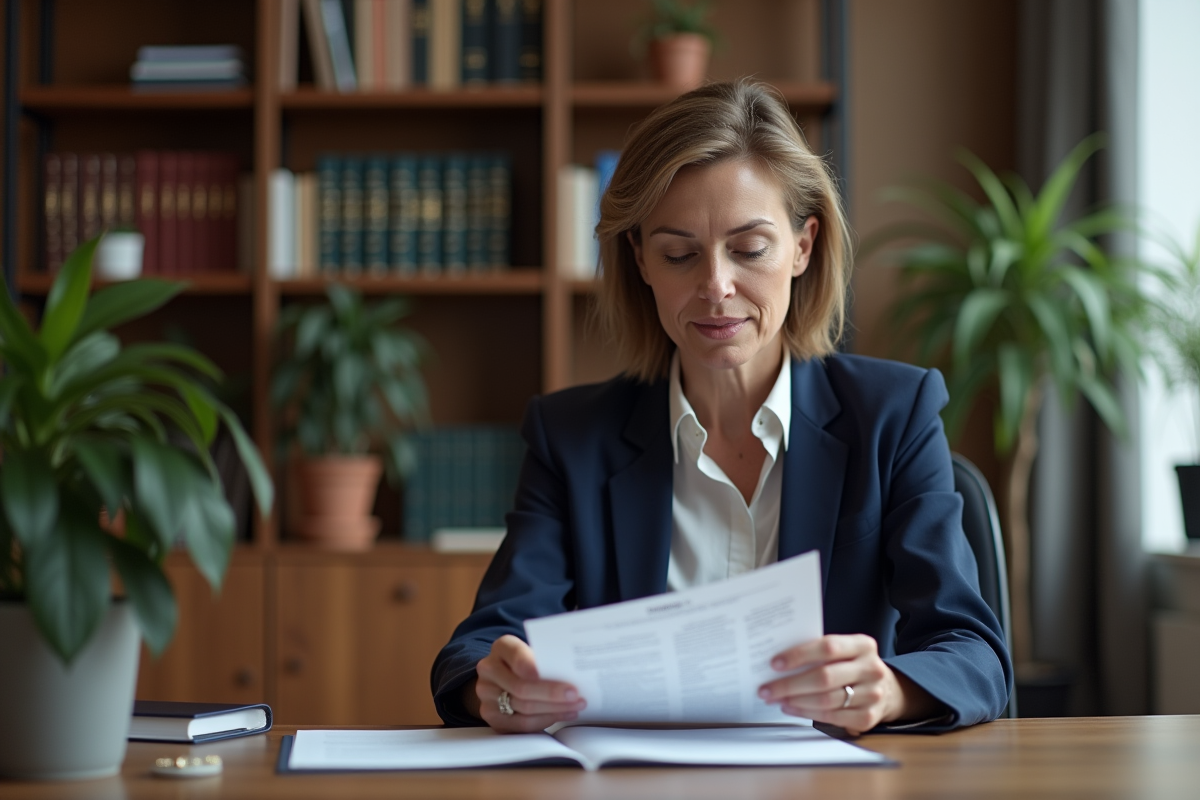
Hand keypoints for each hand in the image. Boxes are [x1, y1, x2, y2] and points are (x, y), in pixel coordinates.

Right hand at [467, 634, 586, 732]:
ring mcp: (486, 694)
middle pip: (522, 687)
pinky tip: (561, 714)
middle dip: (552, 694)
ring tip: (574, 706)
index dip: (538, 669)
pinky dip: (545, 720)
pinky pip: (521, 724)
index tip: (562, 679)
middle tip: (576, 696)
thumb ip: (546, 660)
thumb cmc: (526, 663)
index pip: (517, 656)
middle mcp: (489, 669)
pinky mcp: (491, 716)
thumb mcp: (532, 653)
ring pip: (523, 707)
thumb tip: (574, 674)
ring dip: (554, 709)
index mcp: (501, 647)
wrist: (502, 677)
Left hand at [757, 634, 938, 735]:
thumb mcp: (845, 650)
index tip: (774, 663)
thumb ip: (819, 651)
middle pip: (824, 678)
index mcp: (863, 645)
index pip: (828, 647)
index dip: (799, 655)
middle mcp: (872, 669)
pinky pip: (832, 717)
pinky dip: (807, 714)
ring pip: (826, 700)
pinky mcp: (869, 717)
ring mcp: (873, 694)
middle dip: (790, 684)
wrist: (888, 689)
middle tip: (767, 688)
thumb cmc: (852, 665)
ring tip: (776, 698)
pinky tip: (792, 708)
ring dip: (795, 701)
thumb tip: (779, 660)